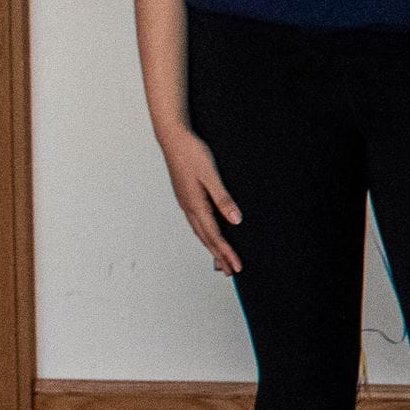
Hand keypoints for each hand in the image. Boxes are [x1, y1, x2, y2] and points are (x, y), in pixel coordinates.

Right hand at [157, 127, 242, 273]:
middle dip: (219, 256)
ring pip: (200, 231)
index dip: (226, 253)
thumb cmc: (191, 153)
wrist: (173, 137)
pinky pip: (197, 222)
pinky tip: (210, 234)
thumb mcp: (211, 175)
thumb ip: (223, 198)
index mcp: (195, 204)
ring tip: (220, 260)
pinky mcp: (186, 196)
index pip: (215, 236)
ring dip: (212, 247)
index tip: (237, 267)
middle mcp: (189, 207)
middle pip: (206, 238)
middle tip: (230, 272)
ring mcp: (186, 202)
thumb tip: (235, 220)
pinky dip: (205, 234)